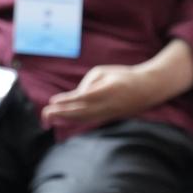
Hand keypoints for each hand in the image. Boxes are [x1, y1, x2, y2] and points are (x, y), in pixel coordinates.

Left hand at [40, 65, 155, 127]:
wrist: (147, 89)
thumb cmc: (122, 76)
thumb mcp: (104, 72)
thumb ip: (87, 83)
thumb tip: (74, 97)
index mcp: (107, 90)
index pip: (83, 98)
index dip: (67, 101)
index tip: (53, 101)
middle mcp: (107, 105)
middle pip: (80, 112)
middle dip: (61, 114)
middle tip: (45, 114)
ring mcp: (107, 113)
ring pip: (82, 119)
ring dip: (64, 120)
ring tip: (47, 119)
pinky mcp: (107, 117)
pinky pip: (87, 120)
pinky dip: (72, 120)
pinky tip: (60, 119)